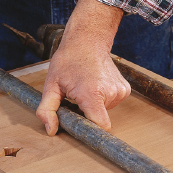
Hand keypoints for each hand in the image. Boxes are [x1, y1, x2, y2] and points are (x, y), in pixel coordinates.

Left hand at [36, 0, 130, 134]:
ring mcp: (119, 91)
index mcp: (91, 93)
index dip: (90, 131)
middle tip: (75, 99)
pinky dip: (101, 101)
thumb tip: (50, 130)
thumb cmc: (68, 61)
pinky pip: (110, 105)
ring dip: (92, 107)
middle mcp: (109, 93)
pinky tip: (95, 87)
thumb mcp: (50, 86)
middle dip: (85, 115)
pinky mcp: (125, 90)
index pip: (100, 126)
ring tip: (85, 89)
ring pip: (104, 113)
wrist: (88, 40)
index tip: (81, 130)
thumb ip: (47, 110)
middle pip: (97, 120)